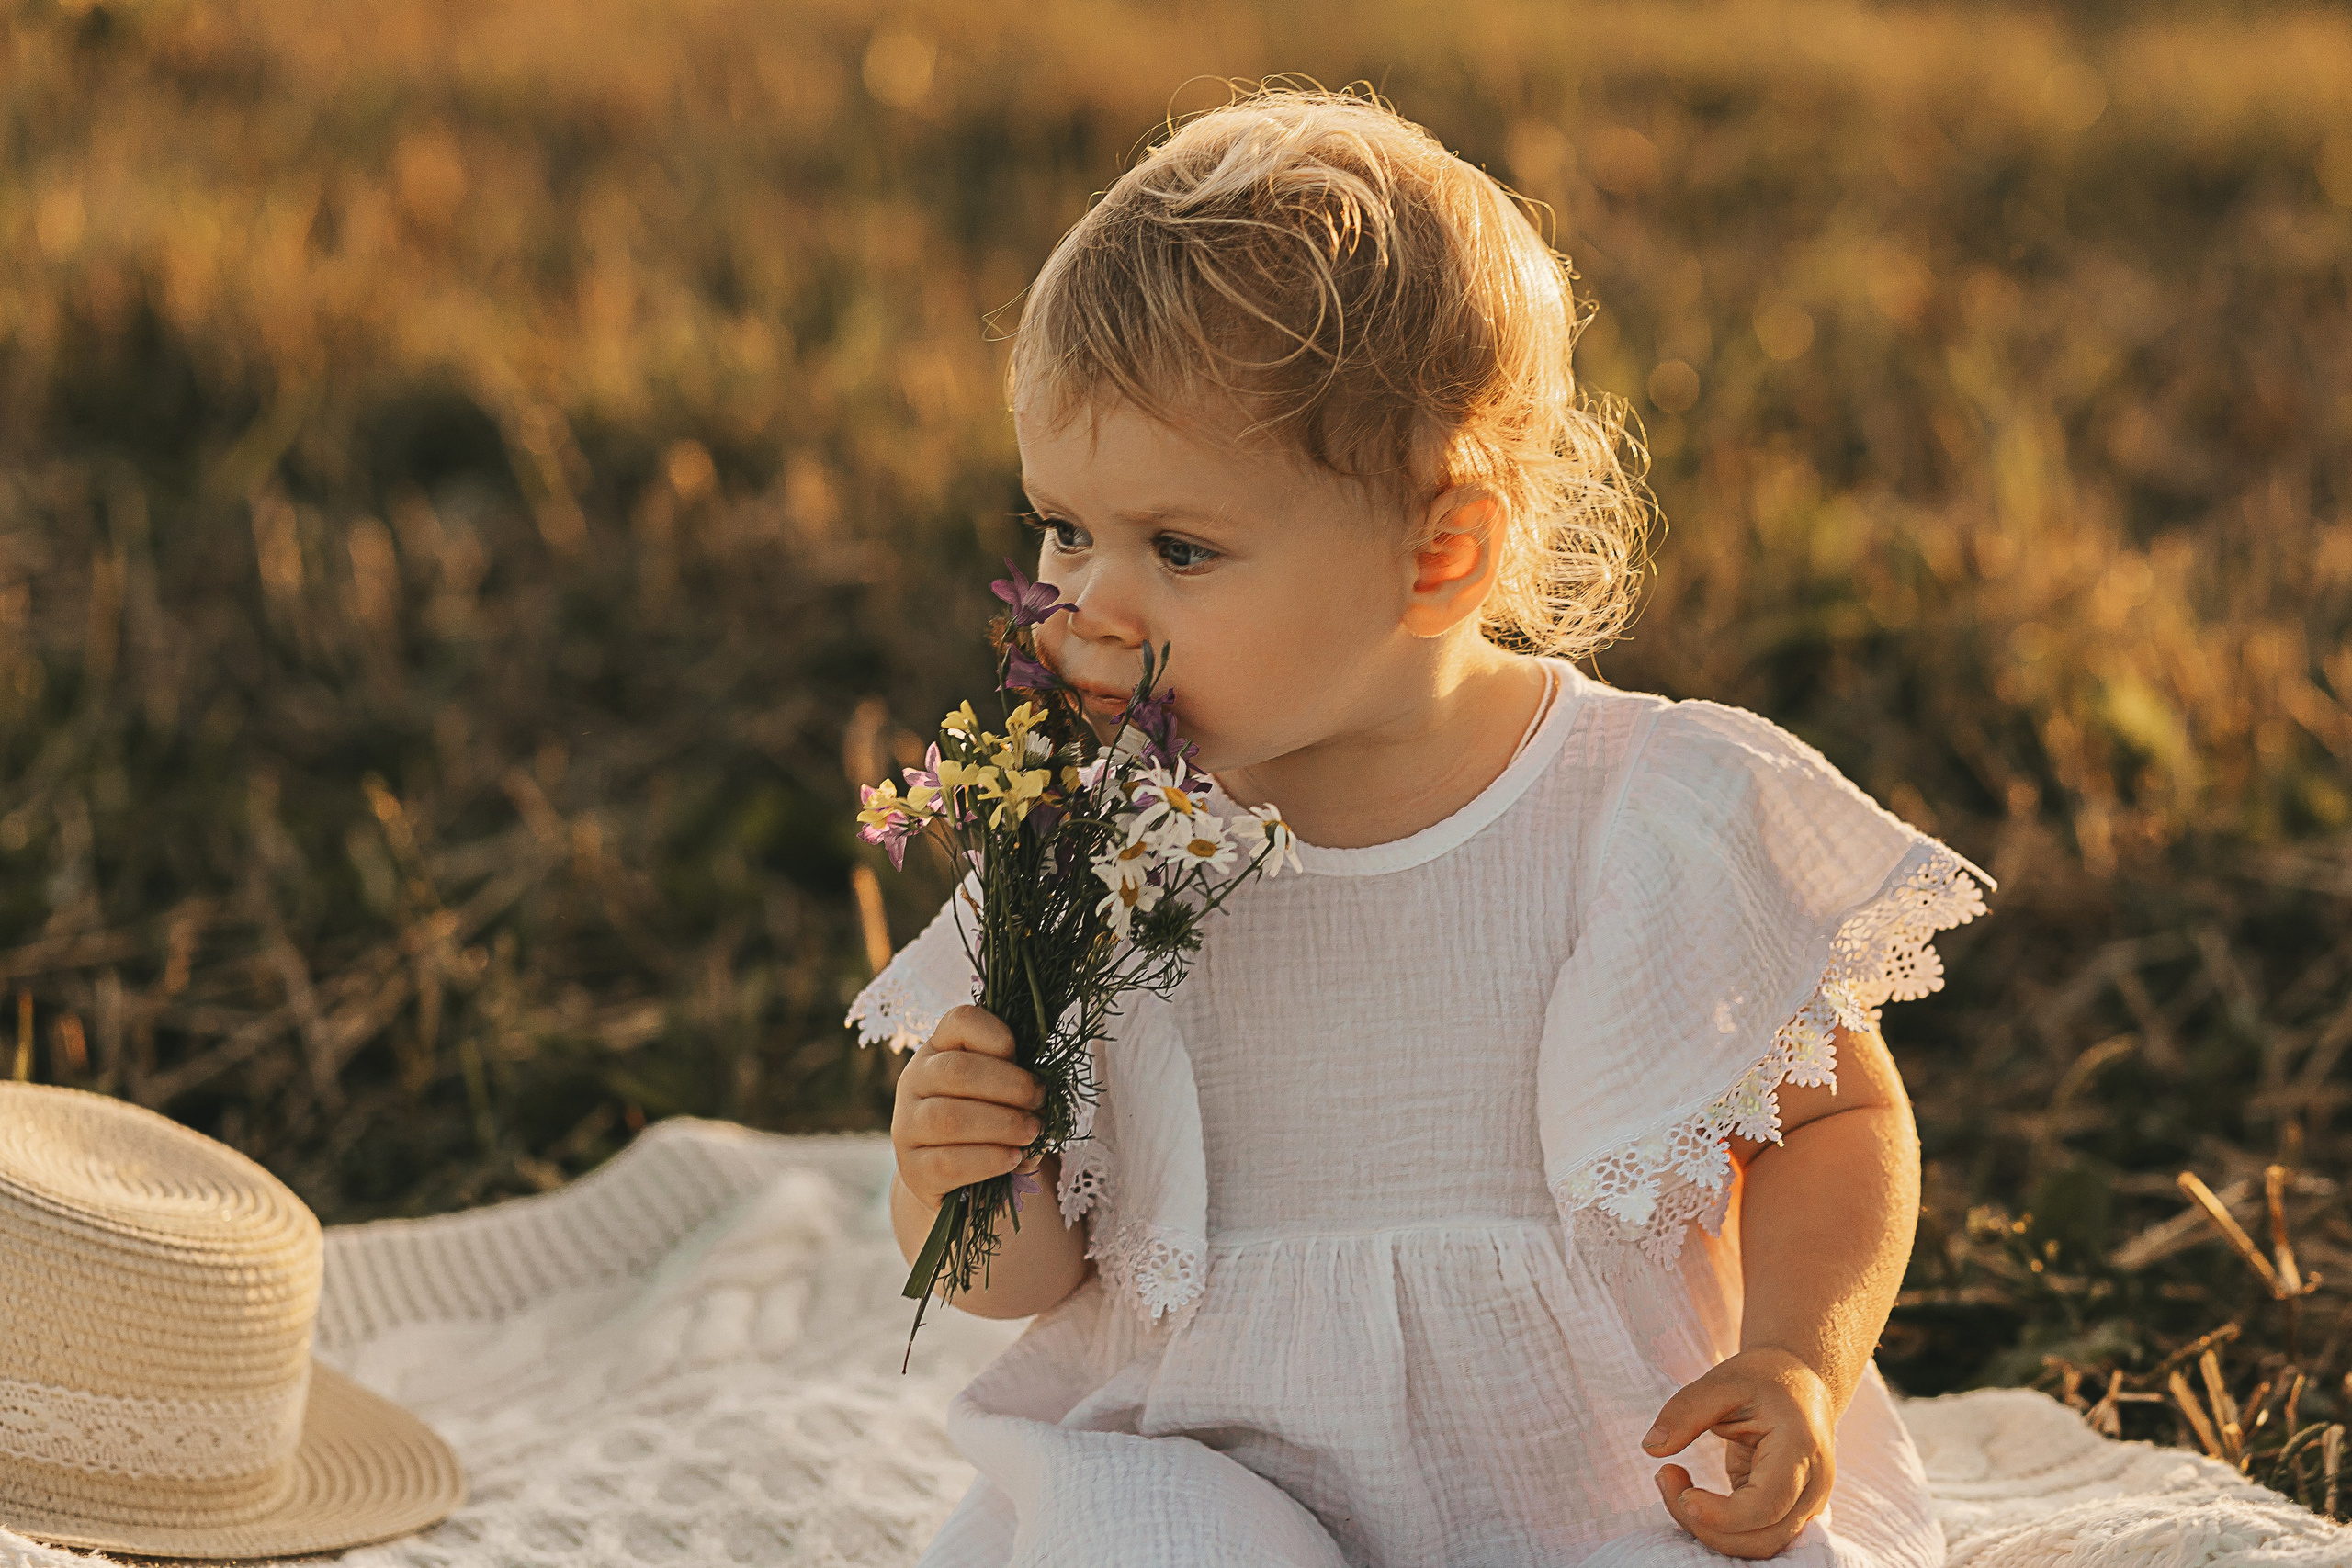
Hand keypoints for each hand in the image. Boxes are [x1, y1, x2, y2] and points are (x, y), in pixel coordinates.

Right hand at [891, 1005, 1045, 1210]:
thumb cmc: (987, 1123)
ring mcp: (907, 1126)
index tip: (1019, 1054)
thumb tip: (1040, 1093)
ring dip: (1001, 1124)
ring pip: (949, 1118)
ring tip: (1031, 1132)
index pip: (960, 1021)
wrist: (952, 1178)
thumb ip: (1016, 1079)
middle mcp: (915, 1082)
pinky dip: (988, 1160)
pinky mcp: (913, 1170)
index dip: (995, 1032)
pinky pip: (948, 1163)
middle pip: (956, 1071)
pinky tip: (1013, 1159)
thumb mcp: (1000, 1091)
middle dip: (1009, 1086)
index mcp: (939, 1050)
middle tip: (1039, 1101)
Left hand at [1642, 1347, 1836, 1558]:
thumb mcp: (1722, 1381)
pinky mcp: (1786, 1513)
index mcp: (1799, 1450)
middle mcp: (1811, 1487)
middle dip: (1703, 1523)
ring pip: (1757, 1546)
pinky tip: (1689, 1495)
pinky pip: (1752, 1537)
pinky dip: (1716, 1526)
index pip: (1766, 1506)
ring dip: (1707, 1529)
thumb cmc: (1763, 1379)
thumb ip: (1686, 1411)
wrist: (1801, 1384)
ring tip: (1672, 1481)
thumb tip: (1650, 1448)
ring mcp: (1804, 1505)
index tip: (1682, 1494)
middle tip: (1664, 1476)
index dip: (1722, 1514)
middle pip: (1760, 1537)